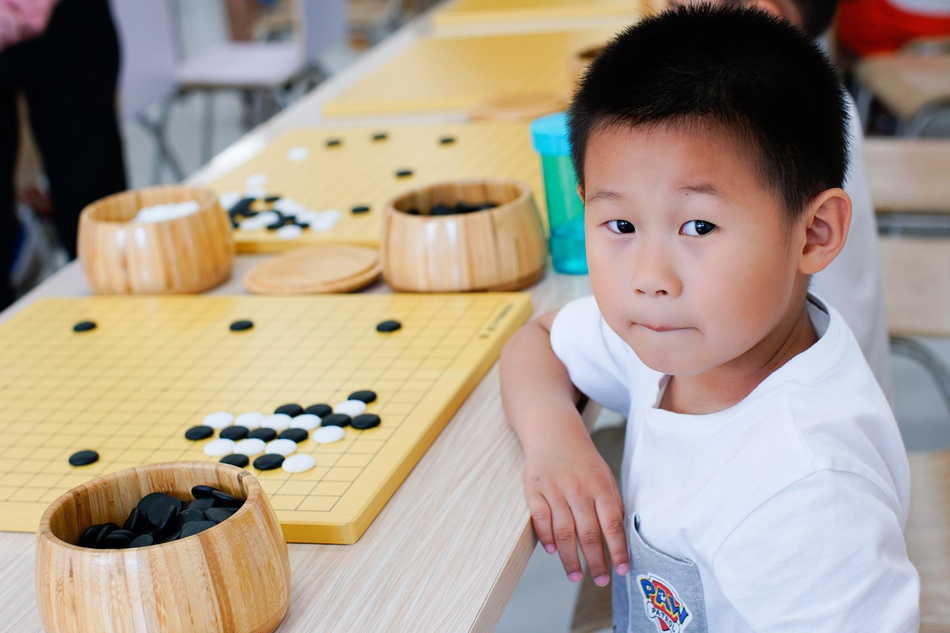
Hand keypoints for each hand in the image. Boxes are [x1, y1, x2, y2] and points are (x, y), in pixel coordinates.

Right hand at [523, 424, 628, 586]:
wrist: (553, 431)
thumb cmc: (583, 458)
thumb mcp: (605, 476)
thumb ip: (612, 503)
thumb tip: (619, 535)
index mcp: (600, 487)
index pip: (612, 525)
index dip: (617, 550)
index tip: (622, 570)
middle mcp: (578, 490)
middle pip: (588, 534)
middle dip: (595, 562)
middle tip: (600, 581)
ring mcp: (554, 491)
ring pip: (563, 532)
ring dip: (569, 558)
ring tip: (575, 575)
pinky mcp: (534, 491)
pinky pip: (541, 520)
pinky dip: (546, 538)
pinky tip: (552, 551)